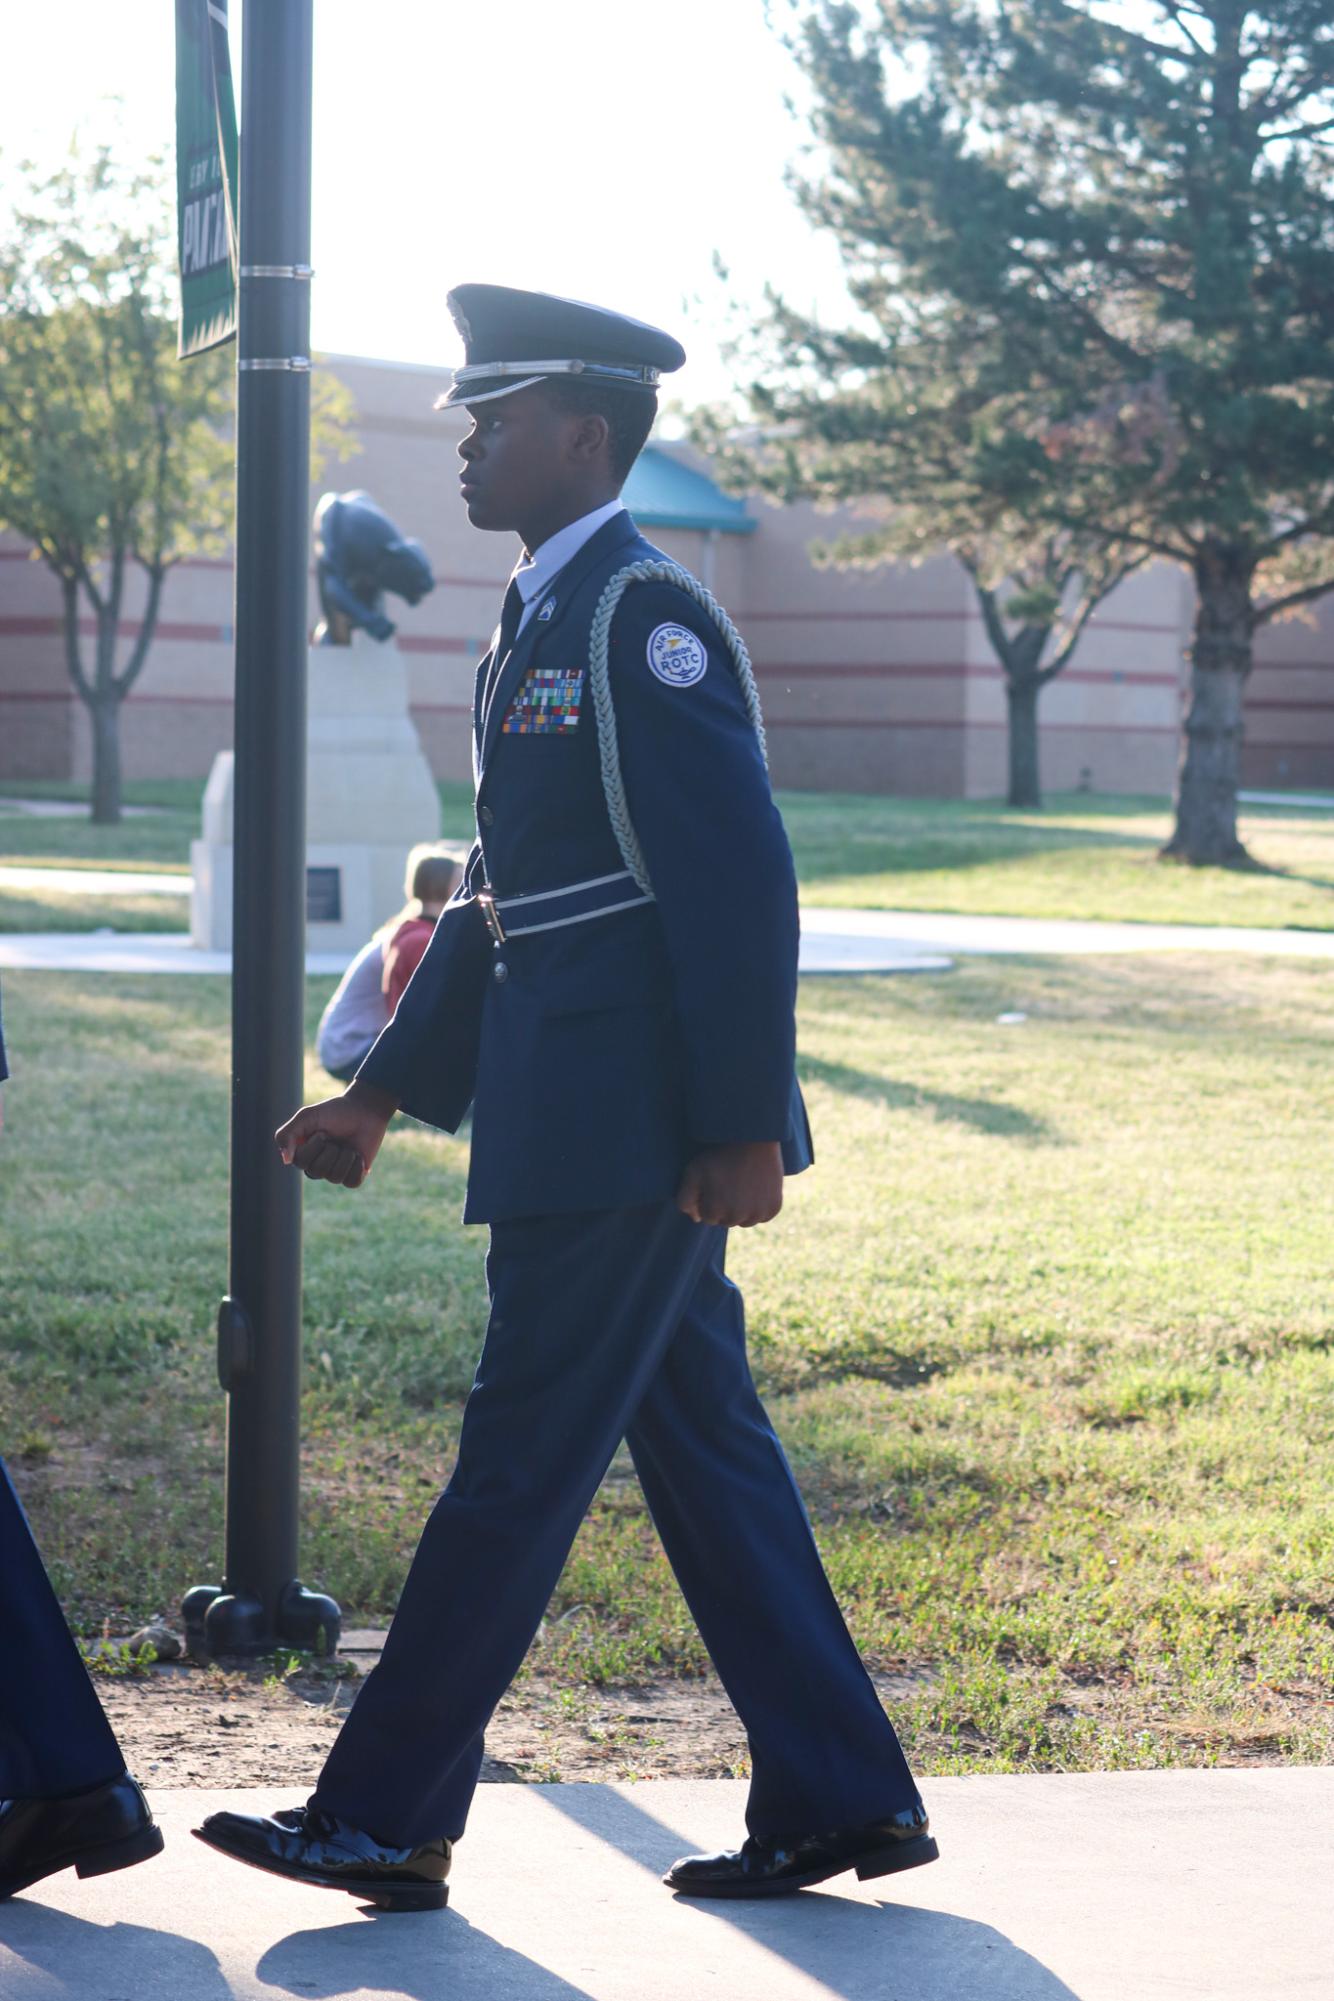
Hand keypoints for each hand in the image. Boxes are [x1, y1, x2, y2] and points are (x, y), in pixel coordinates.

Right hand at [275, 1080, 397, 1188]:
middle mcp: (316, 1165)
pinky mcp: (353, 1176)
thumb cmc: (335, 1112)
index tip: (323, 1131)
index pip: (301, 1162)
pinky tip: (358, 1155)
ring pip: (335, 1177)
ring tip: (348, 1146)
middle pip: (317, 1171)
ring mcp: (334, 1172)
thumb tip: (286, 1160)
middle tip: (336, 1138)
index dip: (314, 1146)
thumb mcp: (307, 1116)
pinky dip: (357, 1166)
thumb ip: (287, 1134)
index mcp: (302, 1153)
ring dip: (345, 1156)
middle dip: (331, 1150)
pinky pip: (352, 1182)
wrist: (365, 1110)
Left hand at [675, 1141, 783, 1228]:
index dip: (708, 1200)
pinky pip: (763, 1216)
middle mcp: (737, 1217)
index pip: (707, 1218)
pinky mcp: (774, 1208)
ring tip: (741, 1185)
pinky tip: (756, 1189)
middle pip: (727, 1221)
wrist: (753, 1139)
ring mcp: (757, 1214)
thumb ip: (685, 1199)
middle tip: (729, 1182)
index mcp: (714, 1211)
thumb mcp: (693, 1172)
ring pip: (745, 1221)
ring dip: (742, 1210)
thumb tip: (696, 1218)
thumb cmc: (720, 1155)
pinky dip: (759, 1207)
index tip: (714, 1183)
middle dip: (724, 1206)